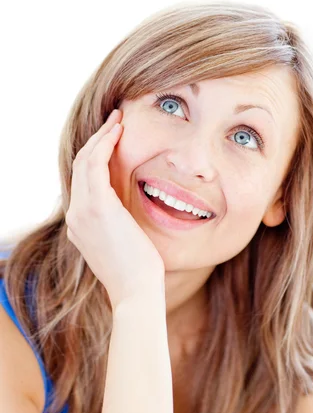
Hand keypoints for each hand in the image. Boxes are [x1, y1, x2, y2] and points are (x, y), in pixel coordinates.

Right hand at [65, 109, 164, 308]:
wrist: (135, 291)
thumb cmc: (138, 272)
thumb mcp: (123, 245)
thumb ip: (118, 227)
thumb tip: (129, 216)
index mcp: (80, 225)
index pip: (83, 183)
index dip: (96, 157)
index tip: (113, 140)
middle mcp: (75, 216)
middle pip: (80, 167)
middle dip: (97, 140)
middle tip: (116, 121)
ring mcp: (82, 211)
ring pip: (85, 161)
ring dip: (101, 137)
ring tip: (118, 120)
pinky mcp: (97, 207)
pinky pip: (95, 165)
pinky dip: (105, 144)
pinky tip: (118, 132)